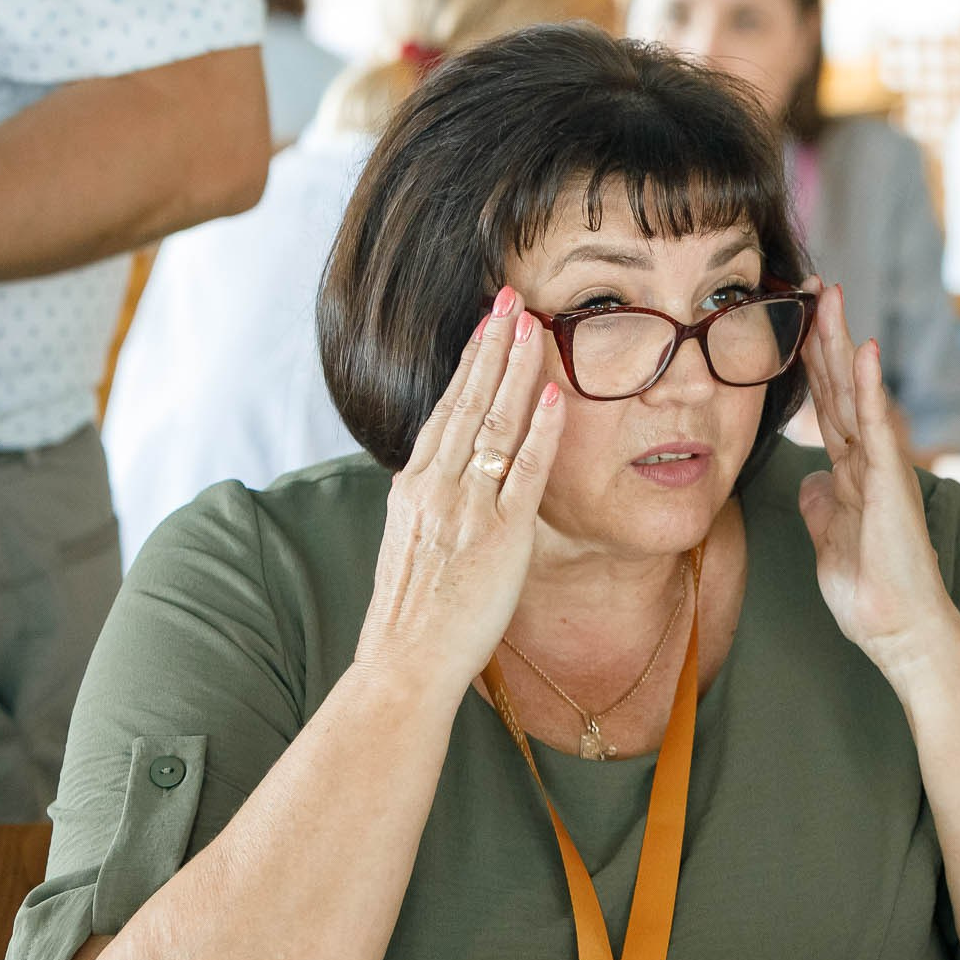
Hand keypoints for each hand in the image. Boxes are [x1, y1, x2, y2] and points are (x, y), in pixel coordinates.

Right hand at [354, 287, 566, 702]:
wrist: (402, 663)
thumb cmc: (412, 614)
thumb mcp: (411, 542)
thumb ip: (433, 504)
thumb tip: (452, 477)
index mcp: (413, 486)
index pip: (446, 408)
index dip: (469, 361)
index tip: (488, 323)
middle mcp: (435, 486)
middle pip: (468, 400)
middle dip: (493, 344)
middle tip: (513, 296)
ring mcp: (466, 508)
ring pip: (495, 422)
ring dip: (518, 369)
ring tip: (536, 324)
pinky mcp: (499, 536)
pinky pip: (524, 472)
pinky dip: (541, 430)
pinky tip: (557, 395)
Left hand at [794, 279, 959, 677]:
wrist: (898, 630)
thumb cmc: (870, 593)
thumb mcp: (829, 539)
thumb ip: (823, 503)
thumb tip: (812, 479)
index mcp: (849, 471)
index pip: (826, 404)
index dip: (809, 362)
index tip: (793, 319)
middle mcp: (867, 460)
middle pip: (840, 385)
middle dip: (825, 334)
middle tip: (813, 284)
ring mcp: (880, 468)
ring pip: (856, 394)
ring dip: (843, 343)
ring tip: (832, 297)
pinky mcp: (889, 483)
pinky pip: (876, 427)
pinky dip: (872, 387)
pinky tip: (865, 350)